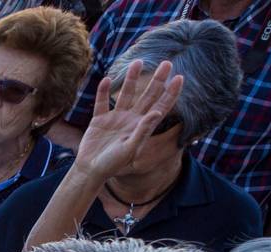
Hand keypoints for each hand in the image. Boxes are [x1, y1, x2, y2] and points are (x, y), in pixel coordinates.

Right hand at [75, 59, 182, 182]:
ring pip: (126, 94)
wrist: (91, 170)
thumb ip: (143, 130)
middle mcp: (131, 119)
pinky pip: (102, 102)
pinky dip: (104, 91)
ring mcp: (116, 118)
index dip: (171, 93)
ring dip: (132, 79)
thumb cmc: (113, 164)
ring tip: (138, 62)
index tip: (180, 77)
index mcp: (142, 126)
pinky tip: (107, 80)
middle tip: (167, 63)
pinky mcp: (99, 120)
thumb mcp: (130, 148)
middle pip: (148, 95)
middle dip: (157, 80)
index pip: (161, 106)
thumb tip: (157, 112)